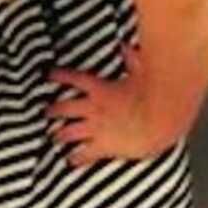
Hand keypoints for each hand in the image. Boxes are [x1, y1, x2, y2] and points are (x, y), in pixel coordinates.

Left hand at [48, 45, 172, 165]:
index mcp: (101, 89)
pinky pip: (83, 154)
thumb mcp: (142, 71)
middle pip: (64, 108)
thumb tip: (125, 45)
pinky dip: (75, 158)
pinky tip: (70, 161)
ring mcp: (96, 128)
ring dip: (59, 135)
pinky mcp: (102, 146)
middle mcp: (93, 108)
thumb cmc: (154, 95)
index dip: (60, 76)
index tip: (50, 75)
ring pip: (68, 132)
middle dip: (53, 110)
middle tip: (46, 112)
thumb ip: (131, 58)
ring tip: (53, 137)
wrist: (160, 121)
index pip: (74, 79)